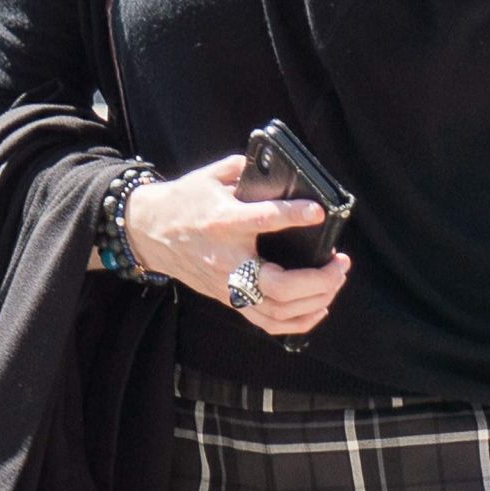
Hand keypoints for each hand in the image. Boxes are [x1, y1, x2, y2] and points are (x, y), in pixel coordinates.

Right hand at [121, 152, 350, 335]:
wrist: (149, 231)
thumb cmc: (184, 202)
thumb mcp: (211, 176)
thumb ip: (244, 170)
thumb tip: (278, 167)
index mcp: (223, 222)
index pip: (262, 220)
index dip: (293, 216)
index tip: (318, 212)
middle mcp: (227, 260)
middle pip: (277, 286)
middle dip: (318, 279)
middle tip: (340, 263)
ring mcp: (227, 286)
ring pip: (276, 311)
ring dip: (314, 300)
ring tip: (335, 281)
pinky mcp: (229, 299)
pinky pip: (267, 322)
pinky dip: (297, 321)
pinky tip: (318, 307)